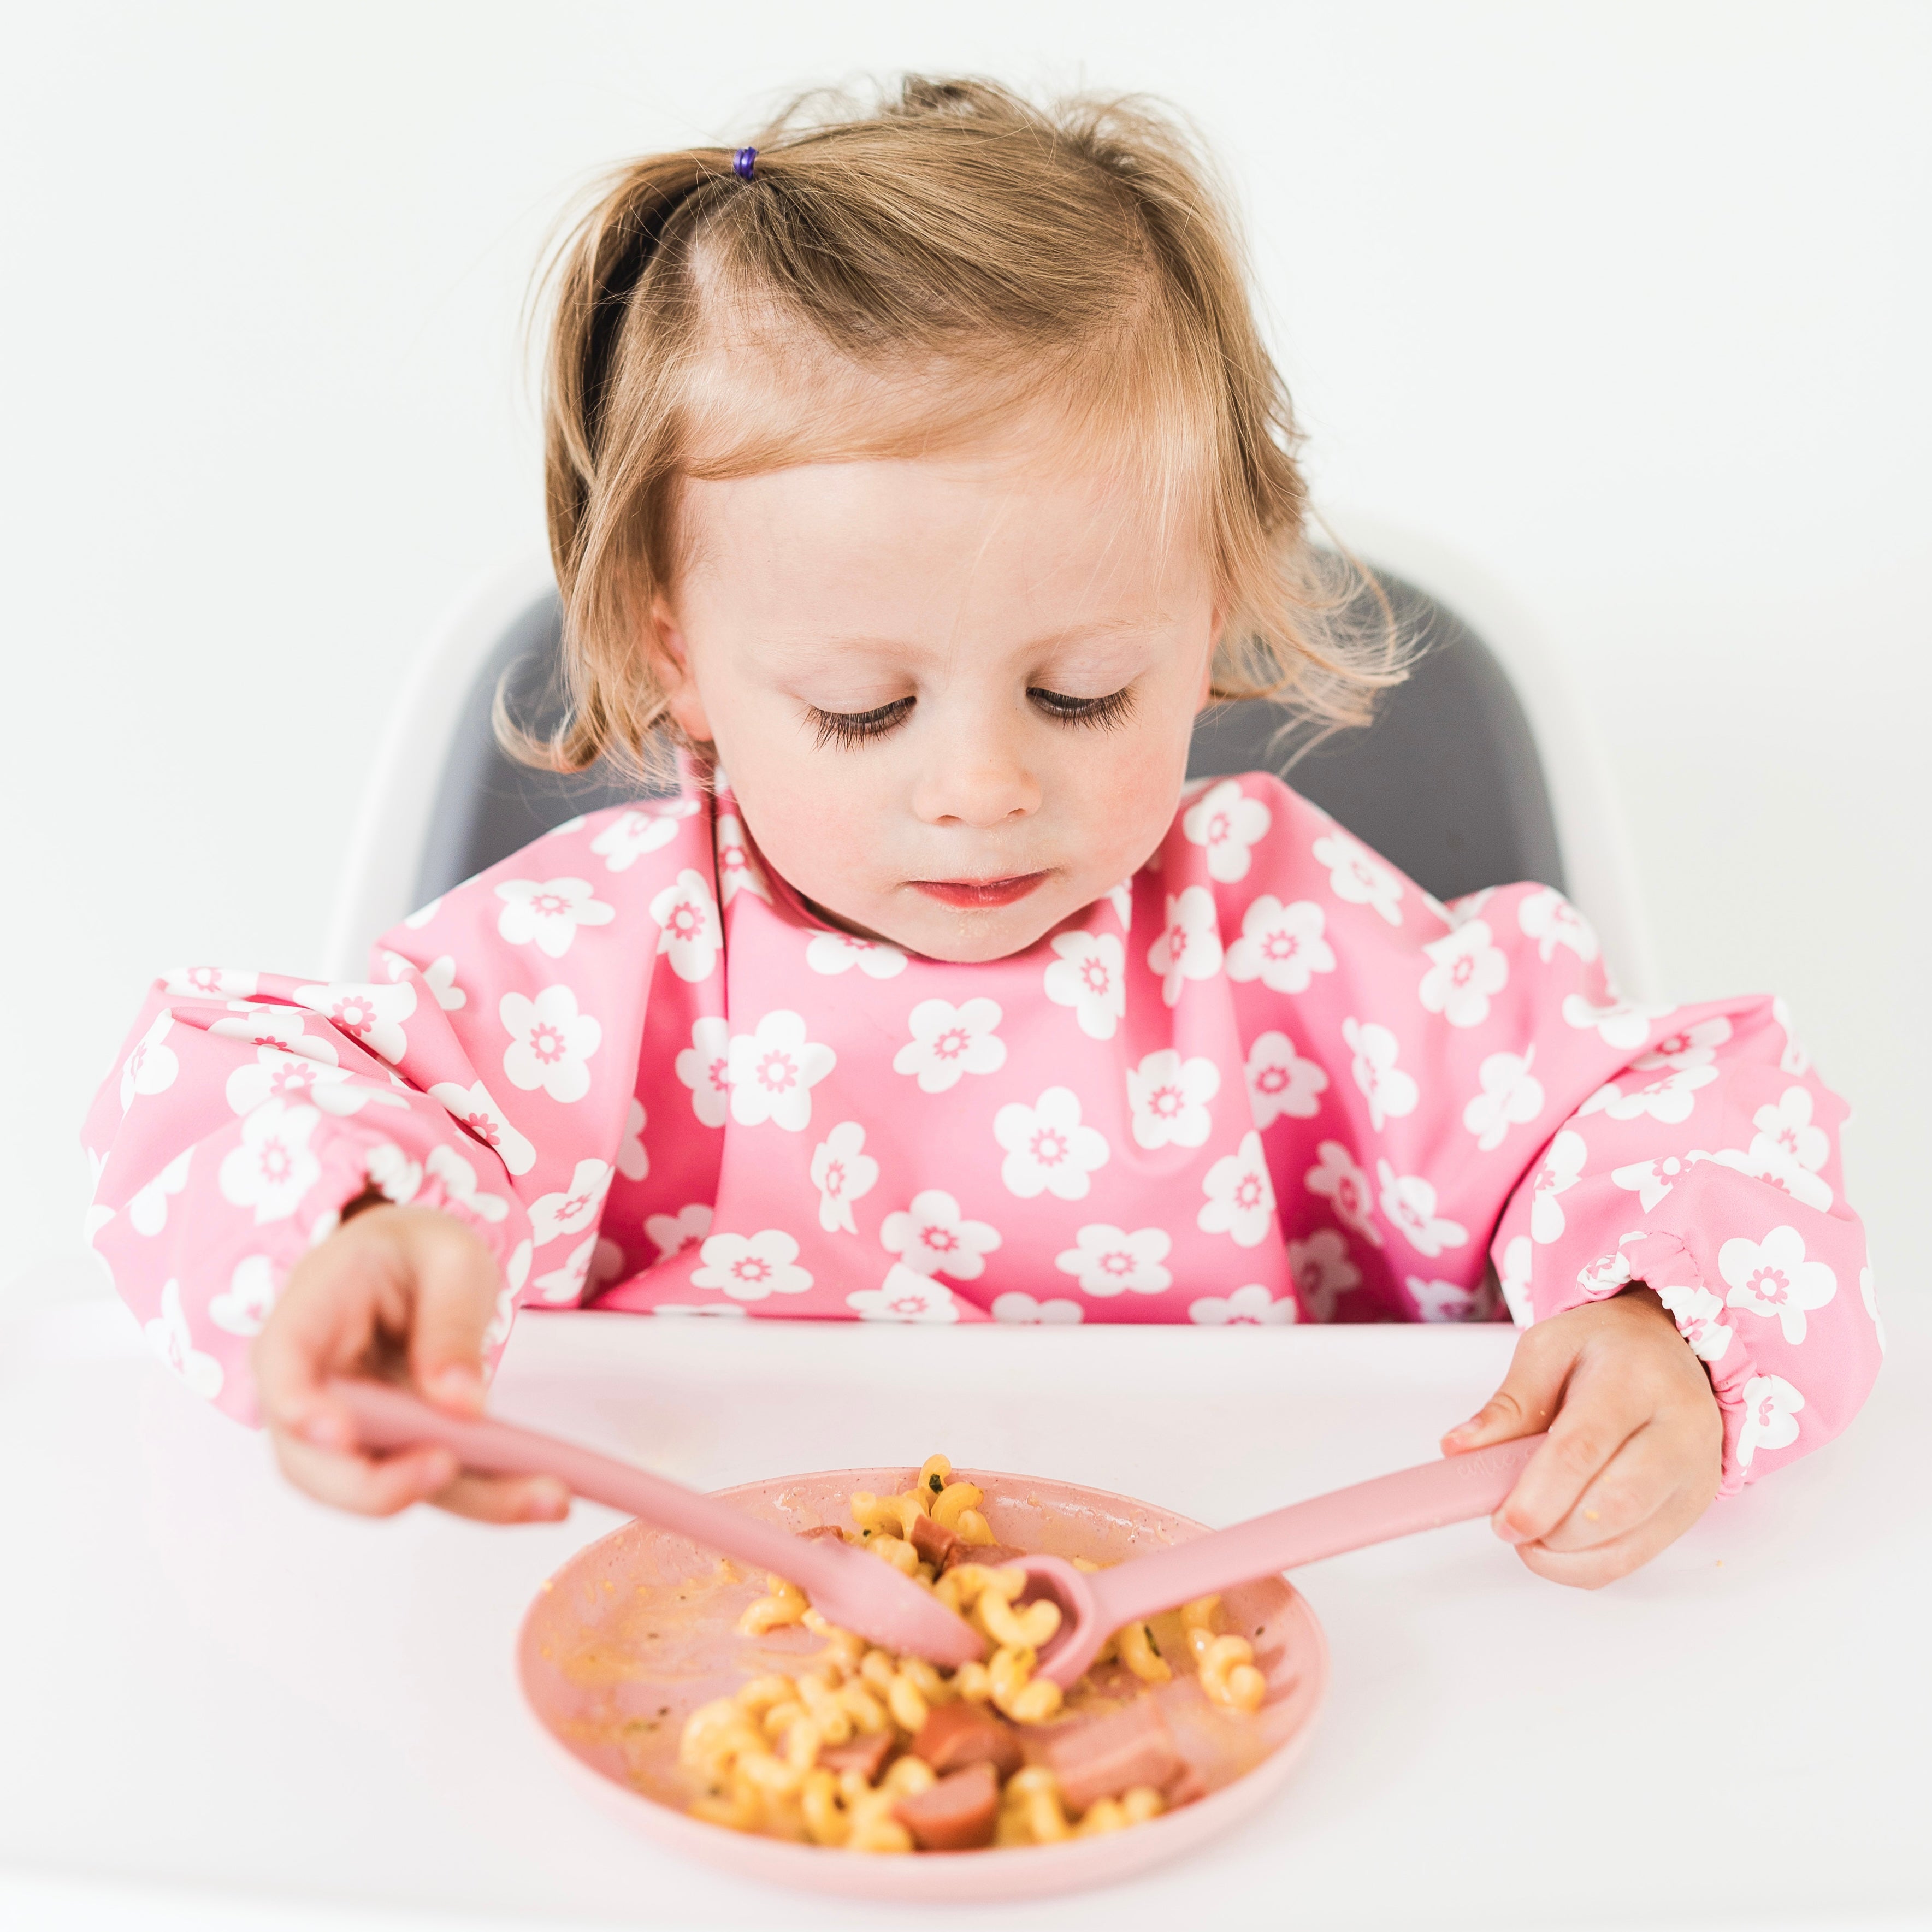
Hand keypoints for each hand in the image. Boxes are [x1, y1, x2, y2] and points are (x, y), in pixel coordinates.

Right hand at [251, 1202, 568, 1525]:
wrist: (413, 1265)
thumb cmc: (418, 1251)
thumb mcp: (449, 1259)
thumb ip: (450, 1323)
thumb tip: (461, 1405)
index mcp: (309, 1312)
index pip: (281, 1366)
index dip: (298, 1406)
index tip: (339, 1433)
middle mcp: (310, 1386)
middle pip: (312, 1459)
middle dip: (377, 1483)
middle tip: (450, 1468)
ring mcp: (346, 1430)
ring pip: (379, 1488)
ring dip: (461, 1500)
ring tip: (547, 1496)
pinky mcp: (392, 1453)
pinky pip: (429, 1485)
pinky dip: (487, 1496)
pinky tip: (547, 1494)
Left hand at [1441, 1288, 1721, 1587]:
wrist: (1670, 1348)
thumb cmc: (1604, 1348)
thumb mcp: (1547, 1350)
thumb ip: (1509, 1404)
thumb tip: (1460, 1447)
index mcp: (1634, 1380)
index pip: (1584, 1448)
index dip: (1539, 1495)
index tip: (1503, 1521)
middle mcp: (1679, 1429)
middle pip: (1616, 1503)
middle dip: (1553, 1531)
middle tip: (1511, 1525)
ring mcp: (1695, 1473)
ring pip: (1631, 1542)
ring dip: (1568, 1557)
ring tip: (1531, 1537)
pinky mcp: (1694, 1506)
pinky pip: (1640, 1556)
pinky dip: (1591, 1566)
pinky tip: (1559, 1548)